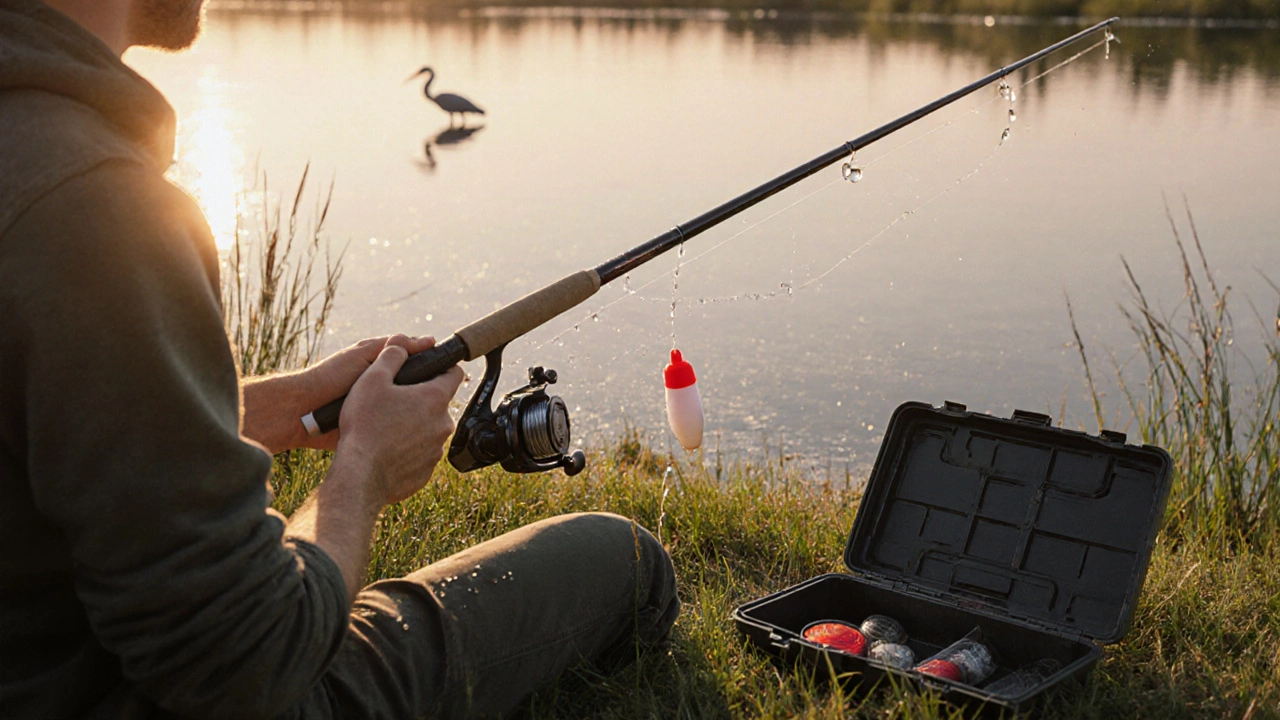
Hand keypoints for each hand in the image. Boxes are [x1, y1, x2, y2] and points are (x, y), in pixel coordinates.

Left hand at [241, 335, 437, 453]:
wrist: (304, 412)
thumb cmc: (331, 378)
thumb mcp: (364, 355)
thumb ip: (392, 348)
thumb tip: (428, 341)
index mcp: (382, 368)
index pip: (416, 364)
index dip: (432, 366)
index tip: (450, 370)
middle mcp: (386, 389)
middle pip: (417, 390)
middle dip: (428, 394)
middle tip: (445, 399)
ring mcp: (382, 411)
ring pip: (411, 411)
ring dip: (420, 414)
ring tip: (436, 416)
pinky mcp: (377, 429)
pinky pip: (399, 429)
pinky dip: (408, 429)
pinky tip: (420, 432)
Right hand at [333, 336, 464, 504]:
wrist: (360, 475)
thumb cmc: (365, 425)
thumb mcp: (371, 379)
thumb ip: (391, 356)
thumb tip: (401, 346)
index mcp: (435, 398)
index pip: (455, 373)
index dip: (443, 367)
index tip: (430, 369)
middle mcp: (443, 424)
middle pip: (439, 404)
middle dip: (421, 400)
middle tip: (395, 401)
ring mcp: (436, 450)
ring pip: (429, 430)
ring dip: (414, 426)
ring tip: (386, 428)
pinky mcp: (425, 472)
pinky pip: (420, 455)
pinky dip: (407, 451)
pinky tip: (386, 450)